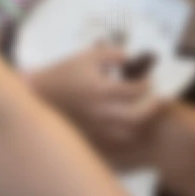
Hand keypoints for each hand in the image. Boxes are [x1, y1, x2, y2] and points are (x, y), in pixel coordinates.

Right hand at [28, 44, 161, 147]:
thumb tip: (132, 58)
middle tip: (157, 100)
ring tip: (141, 112)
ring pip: (126, 134)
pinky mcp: (88, 136)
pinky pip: (111, 140)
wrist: (37, 95)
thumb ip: (113, 54)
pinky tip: (124, 123)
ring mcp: (94, 128)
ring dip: (138, 123)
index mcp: (101, 90)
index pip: (136, 90)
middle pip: (136, 118)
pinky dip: (122, 133)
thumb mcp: (88, 56)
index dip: (148, 84)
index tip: (150, 80)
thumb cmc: (64, 73)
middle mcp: (100, 112)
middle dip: (152, 108)